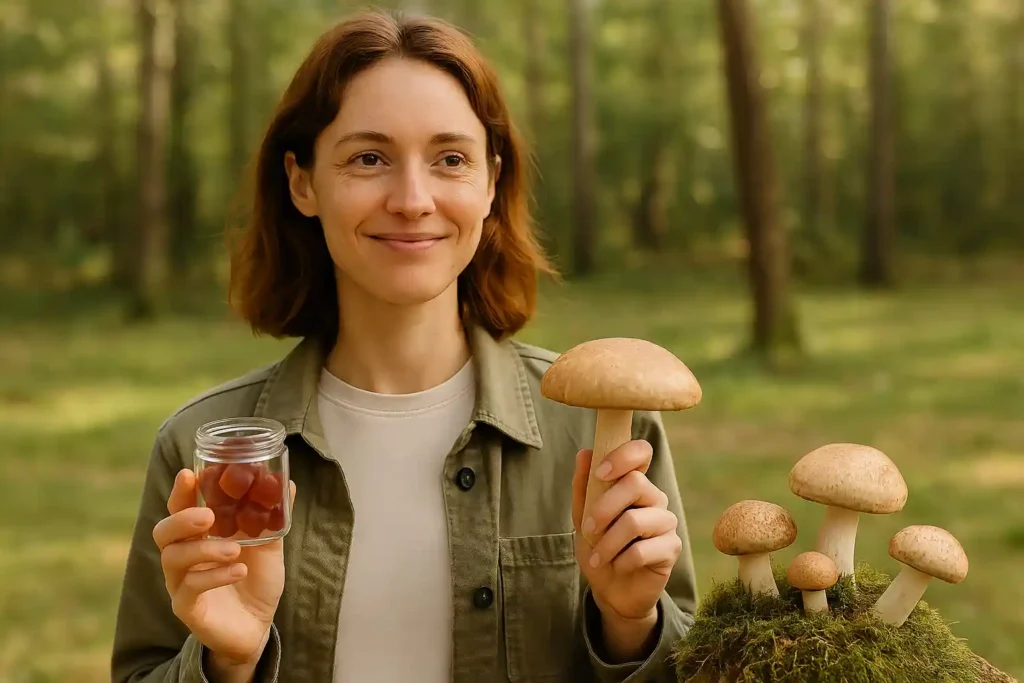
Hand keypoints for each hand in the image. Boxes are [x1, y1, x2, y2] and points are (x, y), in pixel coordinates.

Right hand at [152, 469, 294, 679]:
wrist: (257, 625)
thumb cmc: (255, 580)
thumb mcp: (268, 545)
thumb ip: (272, 516)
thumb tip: (287, 482)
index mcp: (198, 535)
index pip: (180, 508)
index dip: (181, 491)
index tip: (190, 474)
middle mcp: (183, 556)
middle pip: (163, 532)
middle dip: (182, 519)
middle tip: (207, 516)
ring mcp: (181, 583)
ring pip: (174, 559)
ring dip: (205, 549)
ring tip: (235, 548)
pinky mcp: (187, 608)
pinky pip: (189, 589)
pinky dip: (215, 576)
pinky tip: (239, 570)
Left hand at [572, 441, 681, 661]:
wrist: (611, 591)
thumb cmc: (599, 549)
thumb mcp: (582, 519)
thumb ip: (583, 487)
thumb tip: (584, 453)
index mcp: (634, 484)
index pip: (641, 452)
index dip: (623, 457)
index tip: (600, 473)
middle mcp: (654, 498)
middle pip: (636, 484)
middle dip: (604, 508)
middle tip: (588, 530)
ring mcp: (666, 522)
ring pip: (636, 520)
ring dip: (608, 542)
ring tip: (597, 557)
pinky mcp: (672, 548)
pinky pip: (644, 549)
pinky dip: (622, 560)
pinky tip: (617, 566)